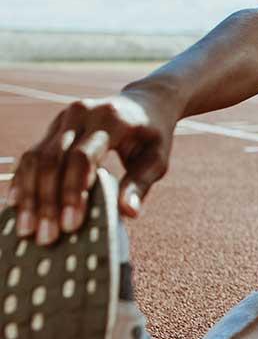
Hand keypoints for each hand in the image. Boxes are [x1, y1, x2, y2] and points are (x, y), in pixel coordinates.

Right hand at [5, 91, 177, 245]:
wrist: (146, 102)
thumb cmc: (153, 135)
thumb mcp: (157, 158)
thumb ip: (140, 184)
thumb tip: (128, 214)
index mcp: (111, 119)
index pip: (83, 156)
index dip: (73, 190)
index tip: (71, 224)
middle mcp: (82, 113)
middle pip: (54, 158)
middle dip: (48, 200)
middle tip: (46, 237)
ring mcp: (64, 118)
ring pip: (36, 157)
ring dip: (30, 195)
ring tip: (29, 229)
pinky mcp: (53, 127)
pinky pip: (32, 155)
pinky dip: (24, 181)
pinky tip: (18, 207)